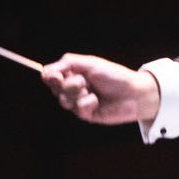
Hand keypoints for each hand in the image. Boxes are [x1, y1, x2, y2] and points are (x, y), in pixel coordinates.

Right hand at [41, 53, 160, 124]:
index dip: (51, 76)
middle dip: (68, 84)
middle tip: (83, 81)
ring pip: (63, 100)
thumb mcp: (90, 64)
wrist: (134, 92)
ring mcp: (79, 101)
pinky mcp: (86, 114)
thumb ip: (67, 63)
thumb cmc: (114, 75)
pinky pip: (77, 109)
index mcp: (74, 73)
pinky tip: (97, 101)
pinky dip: (87, 103)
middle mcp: (75, 88)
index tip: (55, 75)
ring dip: (78, 94)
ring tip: (92, 91)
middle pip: (55, 88)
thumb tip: (44, 70)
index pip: (52, 75)